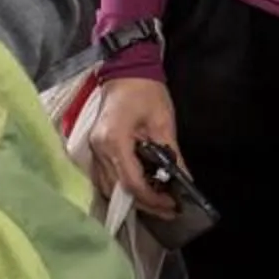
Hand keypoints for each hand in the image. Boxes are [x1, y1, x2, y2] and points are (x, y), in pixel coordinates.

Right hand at [83, 76, 183, 215]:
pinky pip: (105, 176)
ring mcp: (93, 148)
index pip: (131, 182)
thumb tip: (185, 181)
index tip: (173, 205)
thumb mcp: (164, 123)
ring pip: (108, 186)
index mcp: (115, 140)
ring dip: (131, 197)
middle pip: (118, 189)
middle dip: (144, 203)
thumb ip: (173, 155)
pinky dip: (121, 186)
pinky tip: (140, 186)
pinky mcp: (94, 147)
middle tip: (169, 208)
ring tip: (156, 199)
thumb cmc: (145, 91)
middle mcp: (99, 148)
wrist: (125, 70)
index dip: (153, 199)